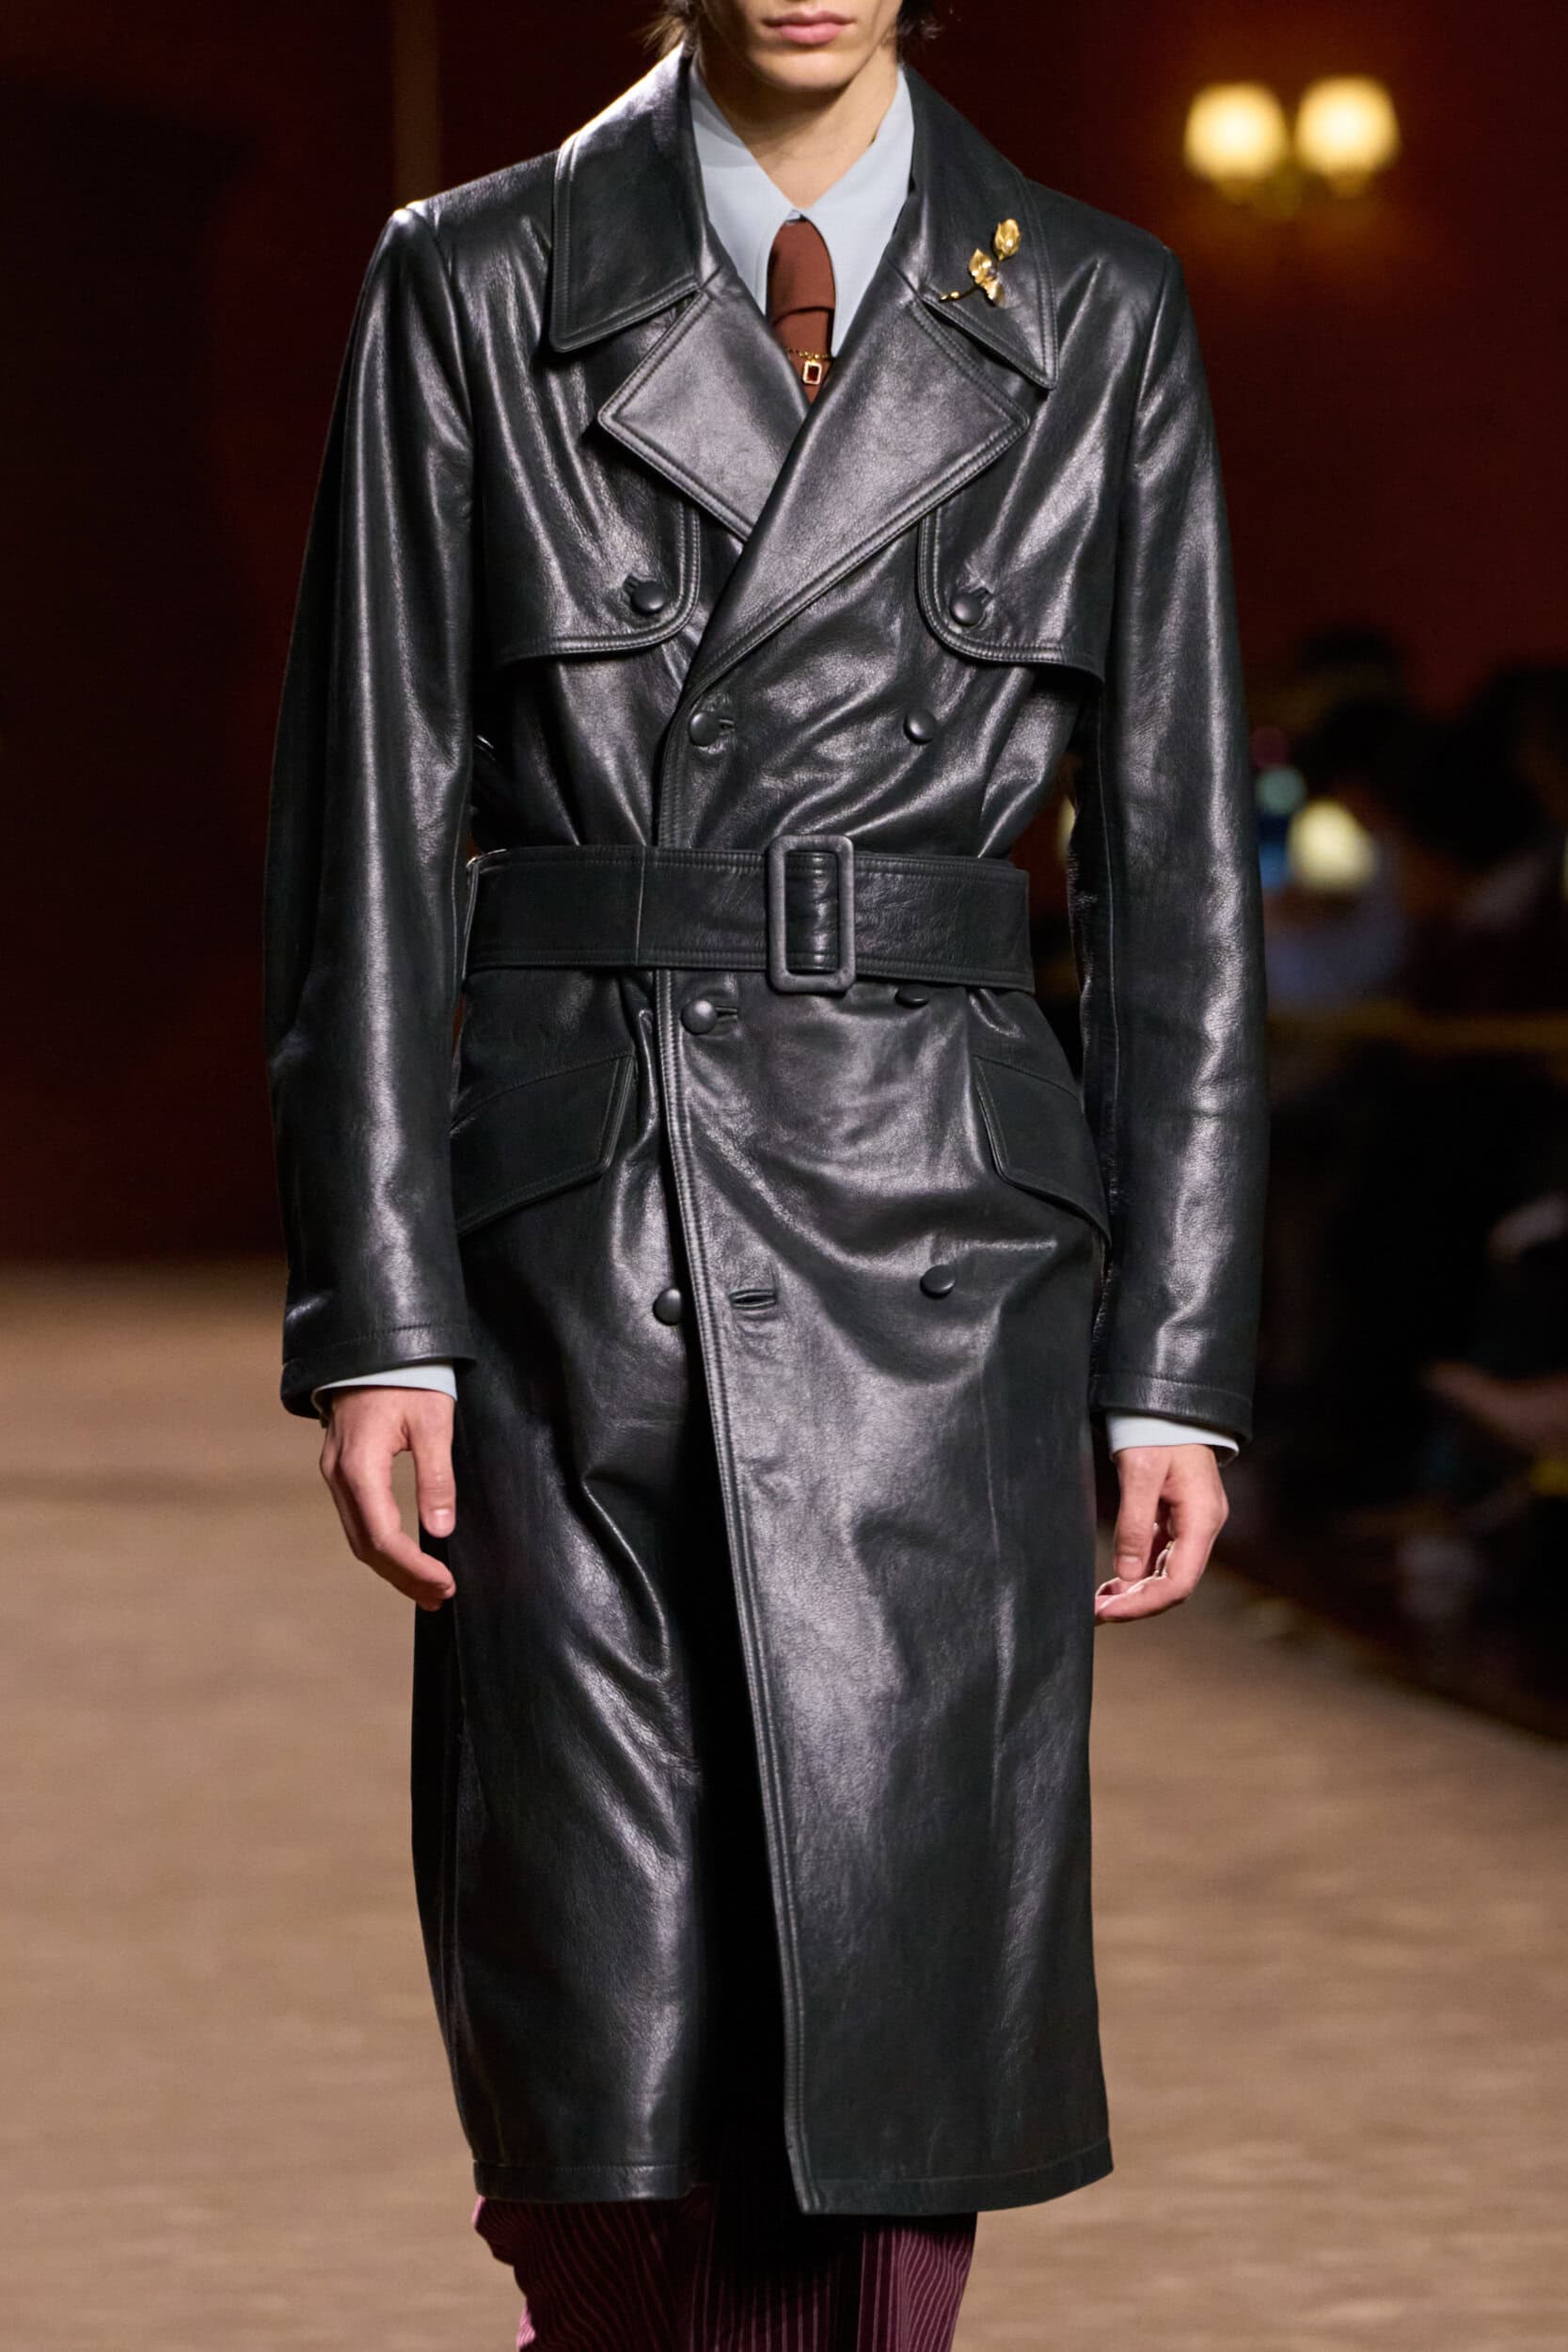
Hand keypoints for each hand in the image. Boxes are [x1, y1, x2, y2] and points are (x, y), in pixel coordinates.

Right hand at [319, 1386, 456, 1609]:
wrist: (373, 1346)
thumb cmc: (408, 1379)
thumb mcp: (433, 1422)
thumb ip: (436, 1476)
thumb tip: (441, 1528)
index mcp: (359, 1467)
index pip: (384, 1536)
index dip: (414, 1567)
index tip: (444, 1584)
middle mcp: (338, 1477)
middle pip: (367, 1546)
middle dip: (403, 1577)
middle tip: (440, 1597)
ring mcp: (334, 1475)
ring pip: (359, 1537)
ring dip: (392, 1567)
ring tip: (427, 1589)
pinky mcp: (341, 1471)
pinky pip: (357, 1520)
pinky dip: (382, 1546)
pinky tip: (406, 1557)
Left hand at [1095, 1443, 1227, 1622]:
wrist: (1168, 1404)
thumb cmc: (1157, 1429)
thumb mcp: (1139, 1472)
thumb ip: (1134, 1524)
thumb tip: (1125, 1574)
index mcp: (1202, 1519)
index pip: (1178, 1583)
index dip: (1143, 1604)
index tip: (1107, 1612)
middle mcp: (1203, 1527)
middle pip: (1174, 1584)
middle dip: (1135, 1603)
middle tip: (1096, 1614)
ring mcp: (1193, 1524)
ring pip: (1167, 1574)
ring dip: (1134, 1592)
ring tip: (1100, 1603)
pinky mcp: (1179, 1518)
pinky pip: (1161, 1556)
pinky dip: (1137, 1572)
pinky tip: (1114, 1582)